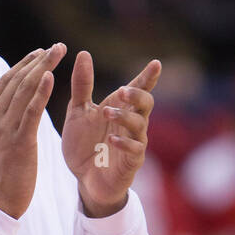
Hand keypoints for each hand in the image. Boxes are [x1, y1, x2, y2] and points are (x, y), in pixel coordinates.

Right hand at [0, 44, 66, 218]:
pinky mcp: (20, 142)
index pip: (3, 84)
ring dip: (42, 67)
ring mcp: (4, 129)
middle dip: (36, 60)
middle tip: (54, 47)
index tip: (37, 54)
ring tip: (58, 52)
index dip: (21, 66)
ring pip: (24, 90)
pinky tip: (50, 76)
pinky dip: (40, 91)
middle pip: (15, 81)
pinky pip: (31, 111)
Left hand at [61, 54, 159, 216]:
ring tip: (106, 113)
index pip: (138, 88)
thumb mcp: (78, 112)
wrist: (84, 180)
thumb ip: (81, 85)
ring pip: (140, 125)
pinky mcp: (131, 162)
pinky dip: (124, 143)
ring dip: (125, 117)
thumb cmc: (85, 145)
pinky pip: (135, 150)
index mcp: (120, 108)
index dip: (148, 77)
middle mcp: (131, 123)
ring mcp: (134, 142)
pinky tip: (112, 139)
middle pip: (146, 103)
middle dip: (137, 95)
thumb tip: (83, 54)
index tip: (156, 63)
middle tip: (122, 92)